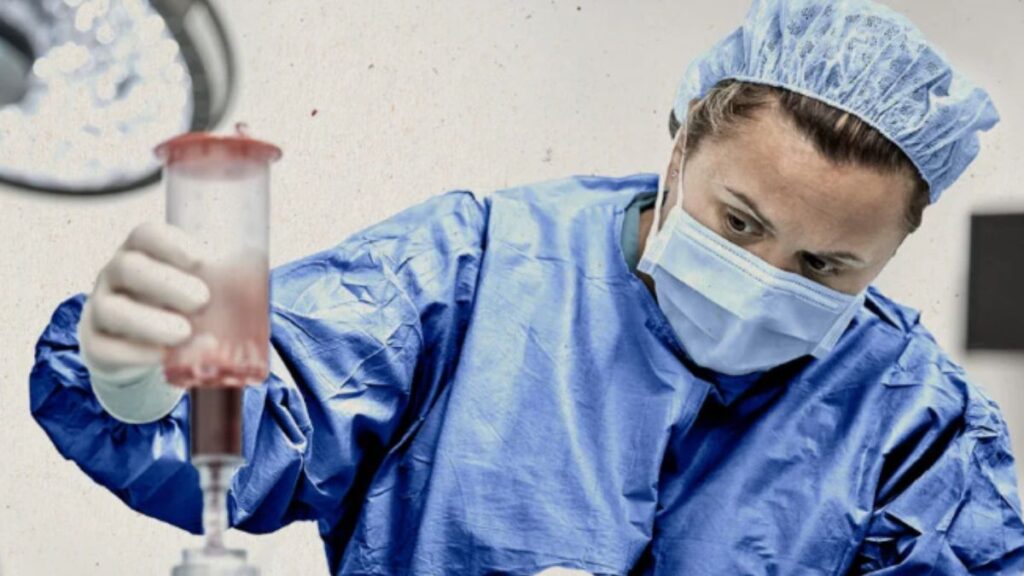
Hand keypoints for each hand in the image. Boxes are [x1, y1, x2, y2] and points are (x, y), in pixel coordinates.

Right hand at [79, 222, 209, 373]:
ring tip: (184, 333)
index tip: (200, 259)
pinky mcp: (96, 345)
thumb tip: (257, 282)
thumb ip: (221, 280)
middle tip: (201, 299)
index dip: (171, 243)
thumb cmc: (180, 305)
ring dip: (150, 322)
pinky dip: (136, 353)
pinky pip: (107, 348)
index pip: (146, 235)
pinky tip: (162, 356)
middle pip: (127, 267)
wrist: (144, 342)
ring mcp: (100, 309)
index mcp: (142, 251)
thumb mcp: (199, 285)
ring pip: (113, 310)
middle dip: (165, 283)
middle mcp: (115, 274)